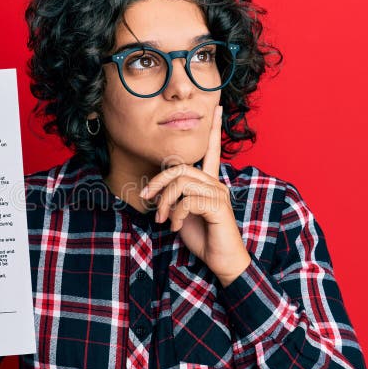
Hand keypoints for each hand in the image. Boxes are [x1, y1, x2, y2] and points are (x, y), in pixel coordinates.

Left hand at [140, 105, 250, 285]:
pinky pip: (188, 200)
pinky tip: (176, 227)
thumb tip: (155, 192)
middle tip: (146, 198)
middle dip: (158, 182)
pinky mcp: (218, 206)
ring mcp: (218, 193)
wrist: (221, 261)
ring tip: (163, 219)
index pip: (212, 150)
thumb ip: (174, 199)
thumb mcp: (182, 214)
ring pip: (181, 182)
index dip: (215, 128)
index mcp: (209, 182)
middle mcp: (216, 183)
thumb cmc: (203, 238)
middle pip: (180, 168)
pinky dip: (176, 214)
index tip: (219, 107)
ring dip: (165, 201)